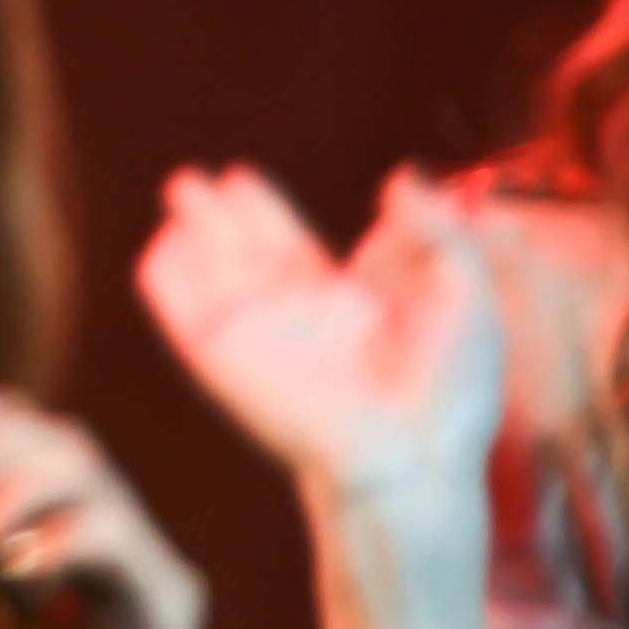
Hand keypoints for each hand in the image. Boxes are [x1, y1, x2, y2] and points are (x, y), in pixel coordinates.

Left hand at [0, 380, 213, 628]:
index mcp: (46, 522)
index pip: (17, 439)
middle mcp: (98, 524)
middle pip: (56, 441)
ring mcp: (138, 554)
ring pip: (89, 474)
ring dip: (15, 491)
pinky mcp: (169, 594)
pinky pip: (122, 539)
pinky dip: (63, 538)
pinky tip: (17, 563)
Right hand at [139, 164, 502, 530]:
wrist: (408, 452)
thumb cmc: (448, 387)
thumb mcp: (464, 292)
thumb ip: (434, 229)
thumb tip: (400, 176)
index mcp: (348, 307)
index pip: (296, 251)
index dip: (270, 213)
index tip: (246, 178)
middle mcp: (298, 319)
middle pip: (246, 255)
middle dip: (221, 215)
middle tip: (188, 179)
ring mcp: (259, 335)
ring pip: (214, 271)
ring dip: (192, 230)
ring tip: (182, 188)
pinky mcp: (222, 354)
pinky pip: (182, 310)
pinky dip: (169, 274)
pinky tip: (163, 239)